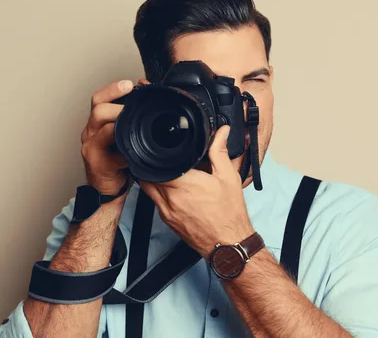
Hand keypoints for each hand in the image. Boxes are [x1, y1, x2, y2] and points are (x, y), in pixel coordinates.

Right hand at [80, 79, 135, 194]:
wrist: (110, 185)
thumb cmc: (119, 158)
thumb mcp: (124, 133)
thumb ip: (131, 113)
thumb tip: (145, 87)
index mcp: (97, 122)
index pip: (99, 99)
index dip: (112, 89)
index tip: (128, 84)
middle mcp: (91, 132)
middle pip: (98, 110)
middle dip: (118, 106)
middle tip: (134, 106)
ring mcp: (91, 148)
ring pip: (101, 130)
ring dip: (119, 125)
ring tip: (134, 125)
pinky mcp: (97, 164)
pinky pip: (110, 154)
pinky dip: (124, 151)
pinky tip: (134, 151)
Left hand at [139, 125, 254, 257]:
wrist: (228, 244)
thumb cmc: (229, 214)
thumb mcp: (228, 177)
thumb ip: (220, 151)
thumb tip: (221, 133)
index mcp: (184, 184)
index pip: (156, 164)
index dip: (156, 154)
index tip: (162, 148)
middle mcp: (170, 198)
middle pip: (147, 175)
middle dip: (154, 165)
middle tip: (165, 159)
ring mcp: (166, 211)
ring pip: (148, 189)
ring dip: (153, 179)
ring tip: (168, 172)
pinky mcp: (167, 221)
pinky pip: (154, 202)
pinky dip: (158, 193)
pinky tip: (173, 190)